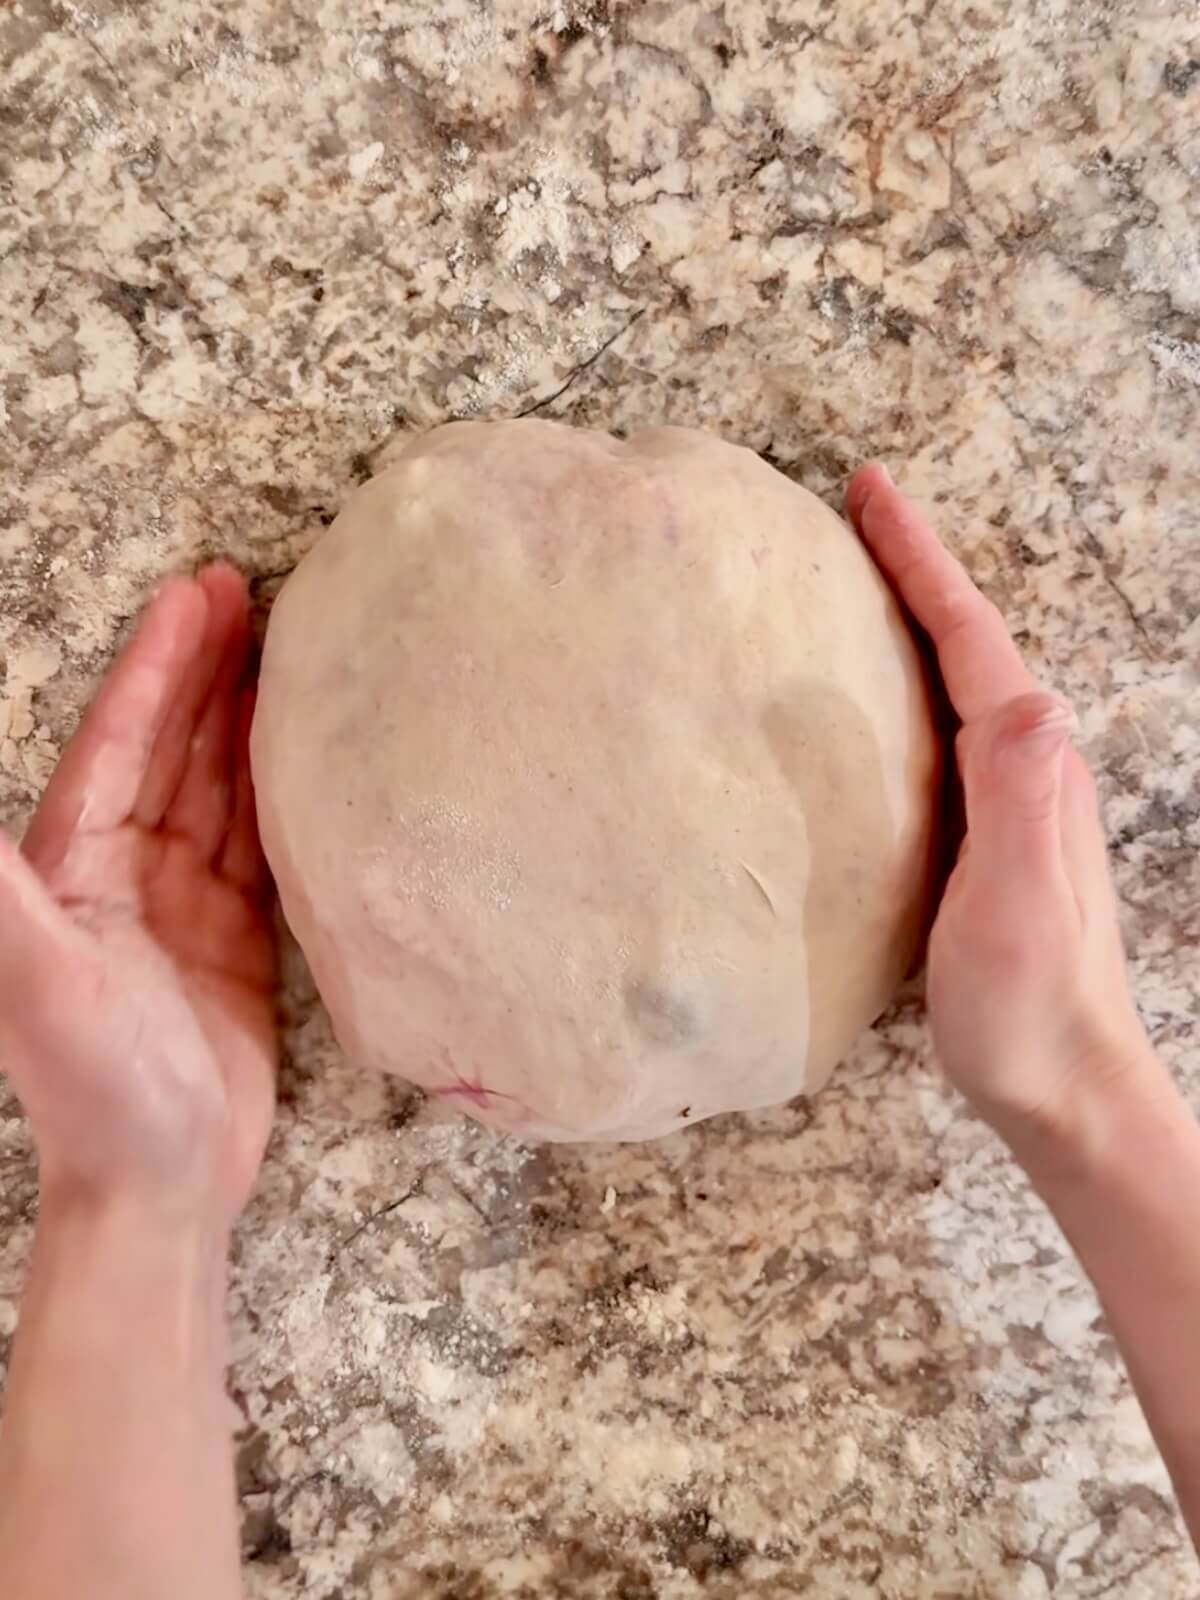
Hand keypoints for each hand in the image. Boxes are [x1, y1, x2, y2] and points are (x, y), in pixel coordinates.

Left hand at [0, 566, 275, 1226]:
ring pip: (218, 786)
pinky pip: (259, 843)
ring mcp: (182, 904)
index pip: (118, 742)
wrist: (158, 1186)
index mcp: (71, 865)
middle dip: (202, 669)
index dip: (154, 666)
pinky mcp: (237, 938)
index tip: (197, 593)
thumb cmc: (94, 1085)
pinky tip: (307, 755)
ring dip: (245, 718)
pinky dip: (280, 792)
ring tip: (288, 652)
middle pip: (169, 747)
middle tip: (249, 591)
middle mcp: (123, 871)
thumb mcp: (34, 974)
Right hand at [845, 467, 1156, 1151]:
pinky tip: (883, 699)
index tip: (871, 491)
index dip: (920, 560)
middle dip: (917, 567)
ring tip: (864, 575)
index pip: (970, 639)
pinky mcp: (988, 835)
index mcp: (1027, 766)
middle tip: (861, 508)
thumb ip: (1022, 804)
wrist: (1065, 1085)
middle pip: (968, 642)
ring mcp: (1012, 802)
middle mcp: (1029, 768)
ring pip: (959, 680)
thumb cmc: (1030, 1006)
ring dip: (916, 616)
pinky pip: (944, 728)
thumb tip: (1021, 699)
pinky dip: (911, 682)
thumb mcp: (1018, 904)